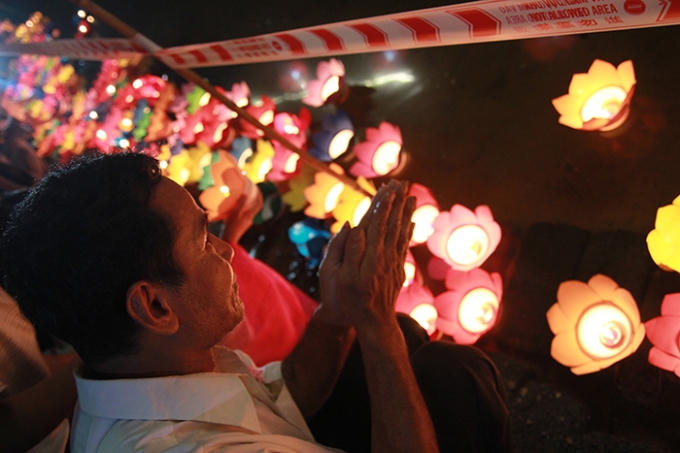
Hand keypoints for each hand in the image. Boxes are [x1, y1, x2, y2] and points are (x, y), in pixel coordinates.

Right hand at [221, 175, 262, 243]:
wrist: (229, 241)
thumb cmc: (231, 227)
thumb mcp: (235, 214)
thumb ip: (240, 204)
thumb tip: (245, 194)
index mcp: (250, 216)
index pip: (259, 204)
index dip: (260, 197)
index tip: (258, 189)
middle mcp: (250, 219)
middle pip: (254, 207)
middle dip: (253, 198)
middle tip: (248, 191)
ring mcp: (246, 223)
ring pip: (249, 211)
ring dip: (247, 204)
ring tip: (240, 198)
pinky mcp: (241, 225)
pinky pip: (244, 215)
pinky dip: (242, 209)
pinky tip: (234, 208)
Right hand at [317, 180, 415, 328]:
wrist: (373, 323)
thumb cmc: (349, 300)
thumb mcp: (339, 276)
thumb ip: (346, 249)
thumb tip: (354, 225)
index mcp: (369, 254)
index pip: (377, 223)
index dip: (383, 204)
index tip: (388, 188)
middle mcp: (384, 256)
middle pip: (392, 223)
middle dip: (396, 202)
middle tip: (402, 183)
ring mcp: (393, 263)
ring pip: (401, 232)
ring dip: (406, 213)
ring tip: (411, 196)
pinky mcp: (397, 270)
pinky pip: (404, 245)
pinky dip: (408, 231)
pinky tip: (412, 222)